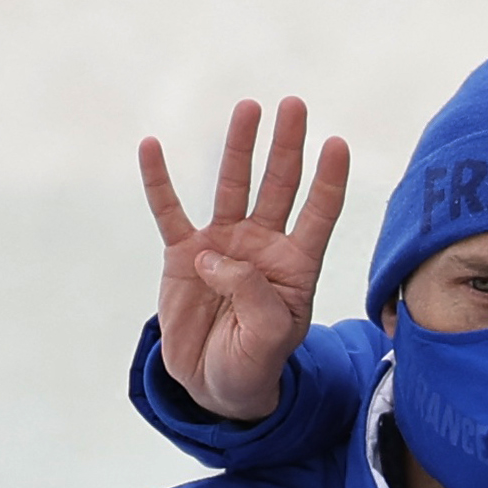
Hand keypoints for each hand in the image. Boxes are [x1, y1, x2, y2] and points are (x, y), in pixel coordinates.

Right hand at [137, 97, 346, 426]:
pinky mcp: (182, 252)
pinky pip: (168, 209)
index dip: (328, 181)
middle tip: (295, 104)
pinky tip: (151, 145)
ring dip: (240, 147)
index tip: (336, 143)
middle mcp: (262, 247)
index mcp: (295, 266)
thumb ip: (254, 297)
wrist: (213, 383)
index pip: (318, 215)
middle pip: (280, 186)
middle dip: (288, 146)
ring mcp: (223, 245)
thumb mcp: (267, 340)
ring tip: (249, 107)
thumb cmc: (252, 363)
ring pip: (233, 186)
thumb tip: (217, 258)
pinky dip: (158, 179)